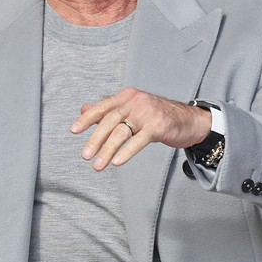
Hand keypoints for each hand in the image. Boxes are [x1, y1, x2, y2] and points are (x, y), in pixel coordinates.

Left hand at [72, 88, 210, 169]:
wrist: (188, 120)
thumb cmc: (157, 116)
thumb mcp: (131, 109)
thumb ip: (108, 110)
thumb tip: (83, 109)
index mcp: (126, 96)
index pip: (102, 106)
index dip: (87, 118)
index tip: (73, 131)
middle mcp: (135, 101)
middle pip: (110, 120)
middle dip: (95, 139)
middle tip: (85, 156)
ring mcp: (147, 113)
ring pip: (121, 132)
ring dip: (107, 150)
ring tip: (97, 166)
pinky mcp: (158, 126)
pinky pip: (138, 141)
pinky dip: (126, 152)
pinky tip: (116, 162)